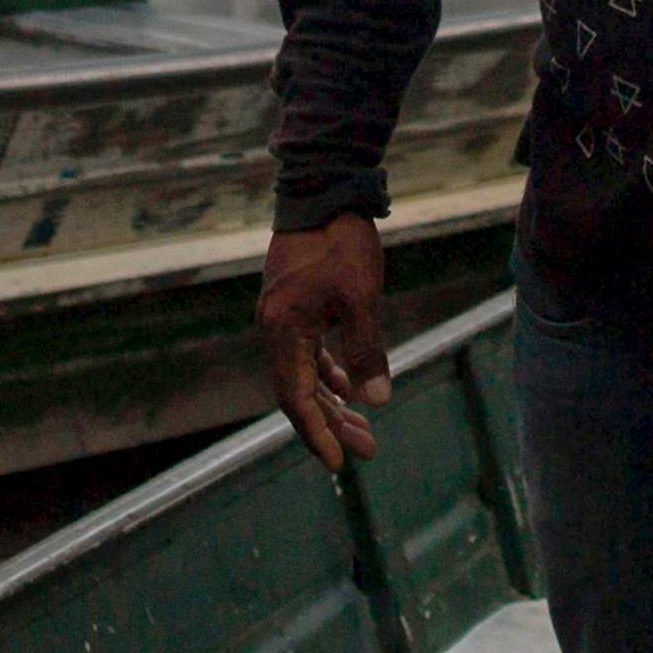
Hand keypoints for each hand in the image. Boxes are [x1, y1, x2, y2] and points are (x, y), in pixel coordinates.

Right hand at [255, 216, 394, 470]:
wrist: (324, 190)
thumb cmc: (341, 242)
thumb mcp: (361, 298)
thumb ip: (366, 351)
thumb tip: (378, 400)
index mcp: (283, 329)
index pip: (296, 397)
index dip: (317, 432)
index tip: (341, 462)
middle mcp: (275, 328)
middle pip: (300, 391)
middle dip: (332, 423)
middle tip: (366, 448)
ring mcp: (283, 317)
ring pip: (305, 374)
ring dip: (332, 401)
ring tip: (364, 426)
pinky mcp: (295, 306)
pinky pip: (308, 353)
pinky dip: (329, 373)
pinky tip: (349, 387)